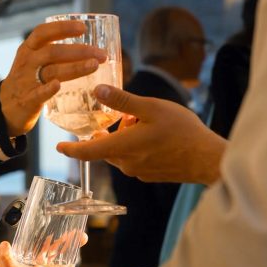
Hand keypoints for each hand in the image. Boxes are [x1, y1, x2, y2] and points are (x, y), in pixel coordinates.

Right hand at [0, 20, 106, 137]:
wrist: (3, 107)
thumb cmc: (27, 81)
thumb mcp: (33, 61)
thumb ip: (54, 53)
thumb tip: (90, 49)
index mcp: (28, 49)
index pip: (43, 32)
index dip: (62, 28)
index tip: (83, 28)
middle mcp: (26, 62)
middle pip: (52, 52)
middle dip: (79, 51)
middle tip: (101, 54)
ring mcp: (26, 81)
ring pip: (51, 71)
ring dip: (74, 68)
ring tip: (94, 66)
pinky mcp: (26, 100)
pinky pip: (38, 94)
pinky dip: (48, 90)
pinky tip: (59, 86)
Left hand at [56, 85, 225, 184]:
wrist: (209, 159)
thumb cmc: (182, 132)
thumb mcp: (151, 108)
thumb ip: (122, 101)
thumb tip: (97, 91)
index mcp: (122, 148)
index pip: (86, 152)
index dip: (70, 149)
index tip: (58, 146)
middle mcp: (126, 164)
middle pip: (105, 148)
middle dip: (108, 132)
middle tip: (125, 114)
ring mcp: (139, 172)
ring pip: (120, 152)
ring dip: (124, 137)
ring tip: (144, 120)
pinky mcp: (150, 174)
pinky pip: (134, 158)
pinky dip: (136, 145)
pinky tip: (154, 133)